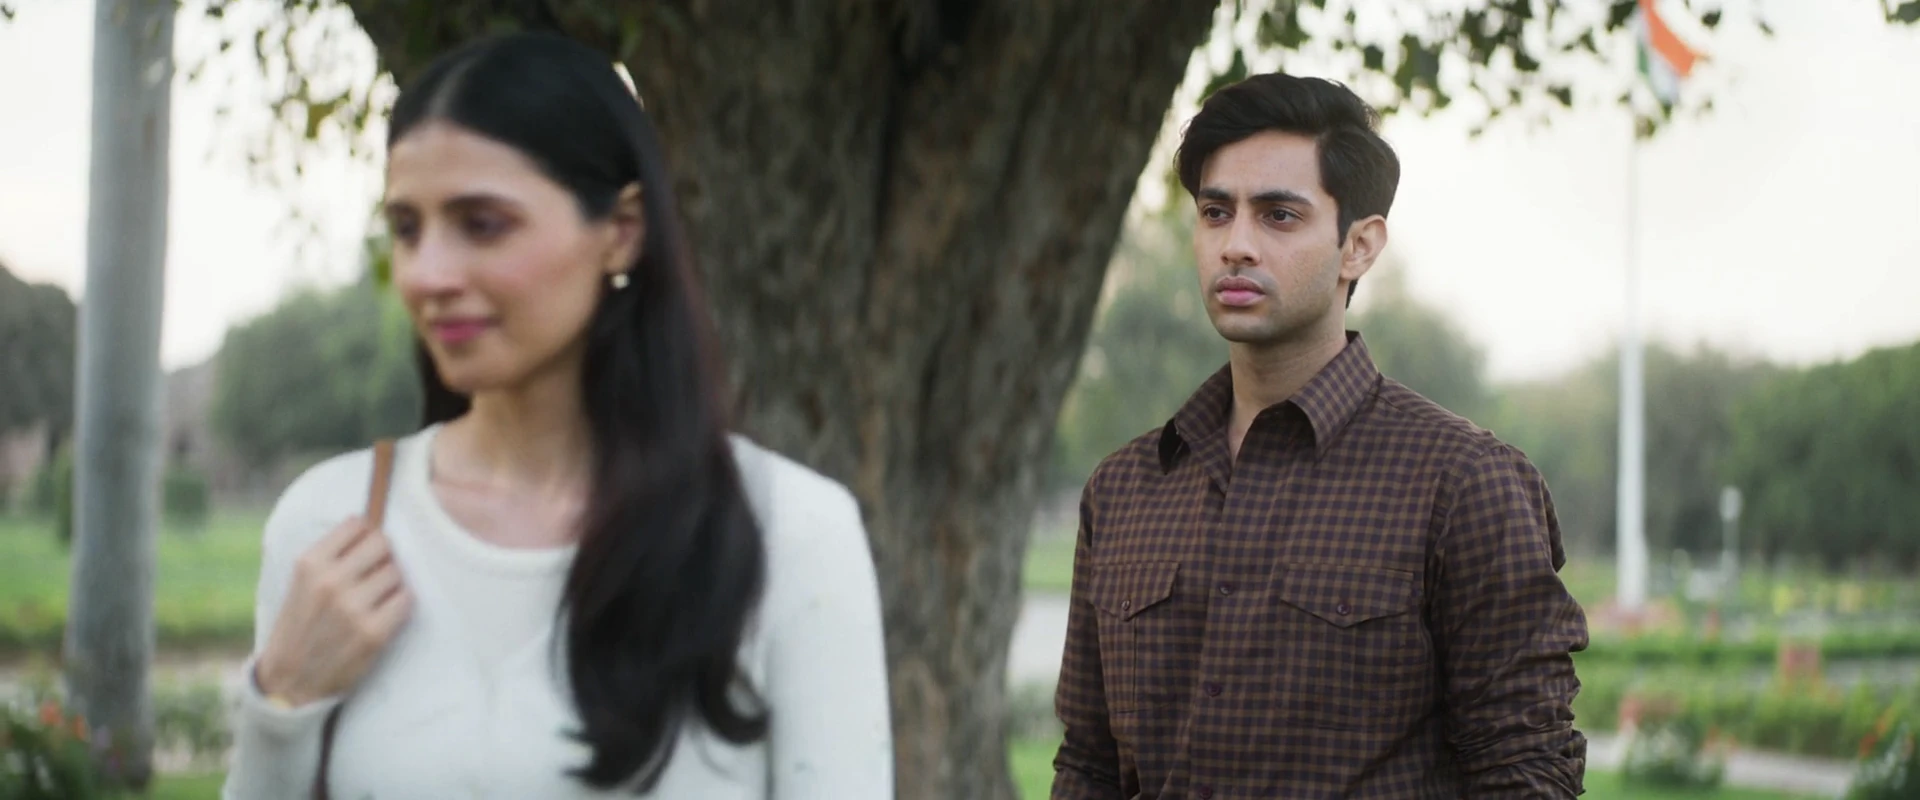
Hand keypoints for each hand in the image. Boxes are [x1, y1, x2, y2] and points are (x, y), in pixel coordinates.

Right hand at [255, 516, 412, 706]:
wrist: (290, 681)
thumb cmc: (300, 627)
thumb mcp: (301, 583)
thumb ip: (332, 557)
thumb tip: (375, 530)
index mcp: (309, 564)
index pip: (357, 524)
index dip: (366, 535)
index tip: (365, 549)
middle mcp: (330, 581)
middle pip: (383, 544)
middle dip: (383, 557)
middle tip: (375, 574)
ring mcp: (353, 607)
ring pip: (396, 572)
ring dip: (392, 583)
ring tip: (375, 599)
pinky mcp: (374, 632)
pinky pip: (406, 599)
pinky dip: (400, 604)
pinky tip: (385, 614)